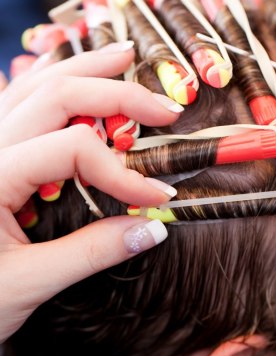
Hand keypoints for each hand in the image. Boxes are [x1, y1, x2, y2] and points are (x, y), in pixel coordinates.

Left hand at [0, 43, 181, 342]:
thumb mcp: (26, 283)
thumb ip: (91, 253)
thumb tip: (152, 229)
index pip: (73, 151)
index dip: (123, 174)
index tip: (157, 199)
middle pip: (57, 96)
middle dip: (118, 96)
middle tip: (163, 109)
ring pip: (35, 87)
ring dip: (85, 70)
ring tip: (124, 58)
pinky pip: (21, 103)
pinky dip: (54, 85)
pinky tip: (76, 77)